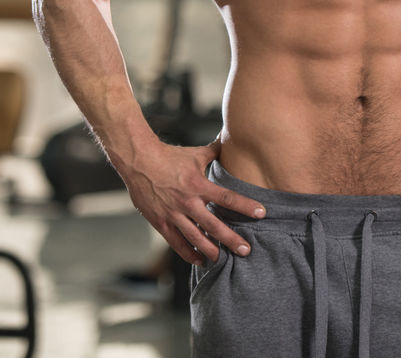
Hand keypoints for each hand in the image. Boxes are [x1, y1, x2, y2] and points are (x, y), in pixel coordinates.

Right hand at [121, 138, 264, 264]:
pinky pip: (176, 242)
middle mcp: (187, 202)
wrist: (139, 161)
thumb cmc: (169, 156)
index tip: (261, 213)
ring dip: (211, 250)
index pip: (227, 197)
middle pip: (214, 225)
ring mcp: (173, 214)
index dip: (245, 206)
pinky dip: (188, 252)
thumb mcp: (195, 153)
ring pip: (195, 237)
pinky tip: (199, 260)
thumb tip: (230, 140)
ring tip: (223, 260)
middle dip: (231, 239)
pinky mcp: (160, 222)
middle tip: (246, 250)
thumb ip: (215, 151)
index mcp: (198, 185)